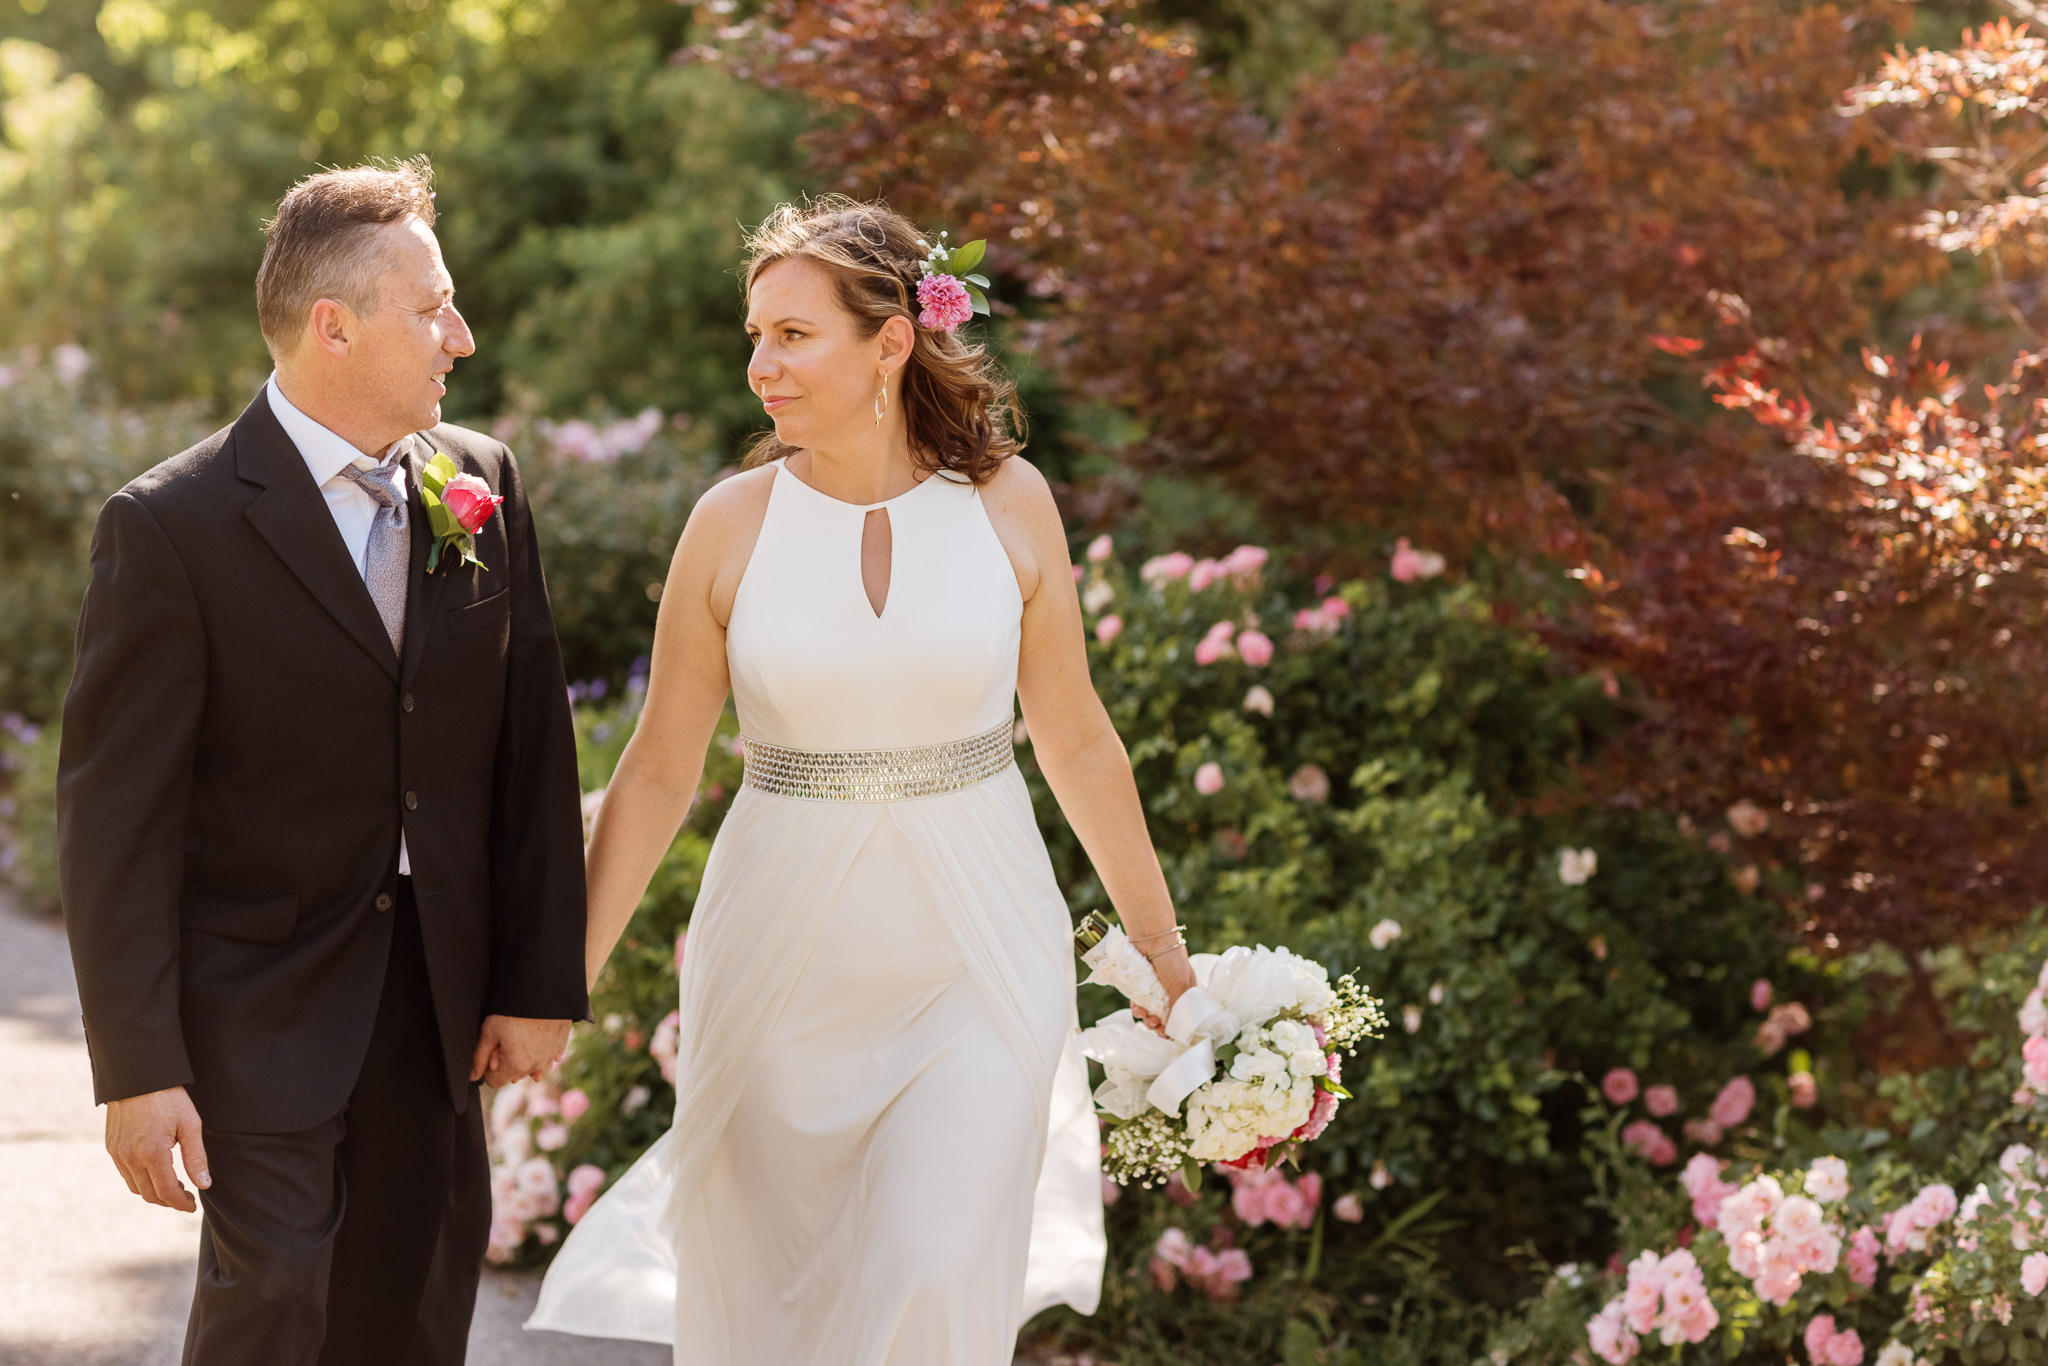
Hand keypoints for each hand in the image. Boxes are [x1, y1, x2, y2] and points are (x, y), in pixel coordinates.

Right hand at [105, 1085, 209, 1212]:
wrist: (138, 1076)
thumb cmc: (169, 1097)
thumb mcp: (190, 1125)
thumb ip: (196, 1158)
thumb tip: (204, 1185)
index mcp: (151, 1153)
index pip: (166, 1191)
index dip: (181, 1203)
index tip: (193, 1205)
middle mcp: (129, 1157)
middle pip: (149, 1194)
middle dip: (169, 1201)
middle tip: (186, 1197)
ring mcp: (117, 1153)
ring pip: (135, 1187)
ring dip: (154, 1192)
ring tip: (175, 1185)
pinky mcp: (111, 1147)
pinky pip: (125, 1174)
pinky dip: (141, 1180)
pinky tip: (156, 1172)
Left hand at [470, 1015, 572, 1087]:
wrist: (544, 990)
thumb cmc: (514, 1010)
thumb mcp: (489, 1031)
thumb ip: (479, 1058)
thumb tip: (473, 1076)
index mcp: (516, 1066)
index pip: (494, 1082)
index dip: (487, 1068)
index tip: (491, 1050)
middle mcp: (536, 1066)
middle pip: (514, 1076)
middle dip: (506, 1062)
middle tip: (505, 1039)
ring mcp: (551, 1057)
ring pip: (533, 1068)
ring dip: (525, 1059)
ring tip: (521, 1038)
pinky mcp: (561, 1045)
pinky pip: (550, 1058)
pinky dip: (542, 1052)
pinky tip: (537, 1038)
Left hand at [1134, 946, 1195, 1036]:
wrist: (1151, 937)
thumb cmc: (1172, 959)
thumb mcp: (1181, 984)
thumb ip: (1178, 1006)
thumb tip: (1172, 1027)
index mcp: (1184, 990)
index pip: (1180, 1013)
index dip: (1174, 1025)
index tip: (1169, 1033)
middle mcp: (1169, 990)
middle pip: (1163, 1014)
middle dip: (1159, 1024)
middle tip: (1155, 1027)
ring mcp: (1153, 987)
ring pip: (1149, 1010)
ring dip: (1147, 1018)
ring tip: (1145, 1018)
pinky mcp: (1138, 984)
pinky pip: (1137, 1001)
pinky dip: (1137, 1008)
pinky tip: (1137, 1010)